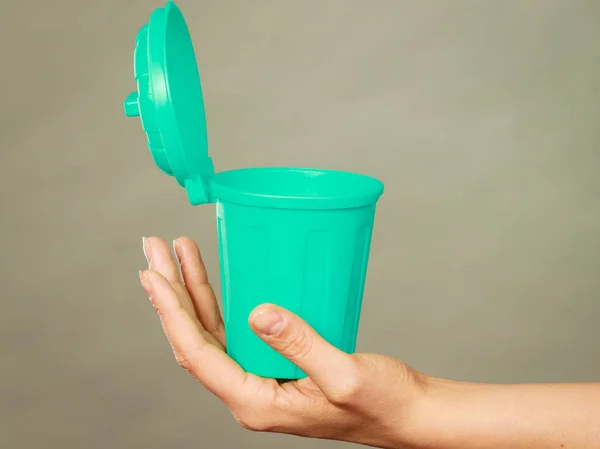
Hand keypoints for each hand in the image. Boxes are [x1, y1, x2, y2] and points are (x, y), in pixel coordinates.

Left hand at [139, 236, 427, 448]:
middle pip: (196, 338)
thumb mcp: (345, 374)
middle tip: (154, 250)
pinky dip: (222, 300)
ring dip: (192, 292)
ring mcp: (262, 378)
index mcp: (256, 402)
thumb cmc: (383, 403)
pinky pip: (237, 330)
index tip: (152, 274)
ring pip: (213, 332)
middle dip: (173, 292)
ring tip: (178, 252)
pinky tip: (218, 277)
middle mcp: (250, 392)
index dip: (170, 313)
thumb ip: (302, 344)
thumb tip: (258, 312)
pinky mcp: (277, 364)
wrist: (408, 415)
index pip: (197, 354)